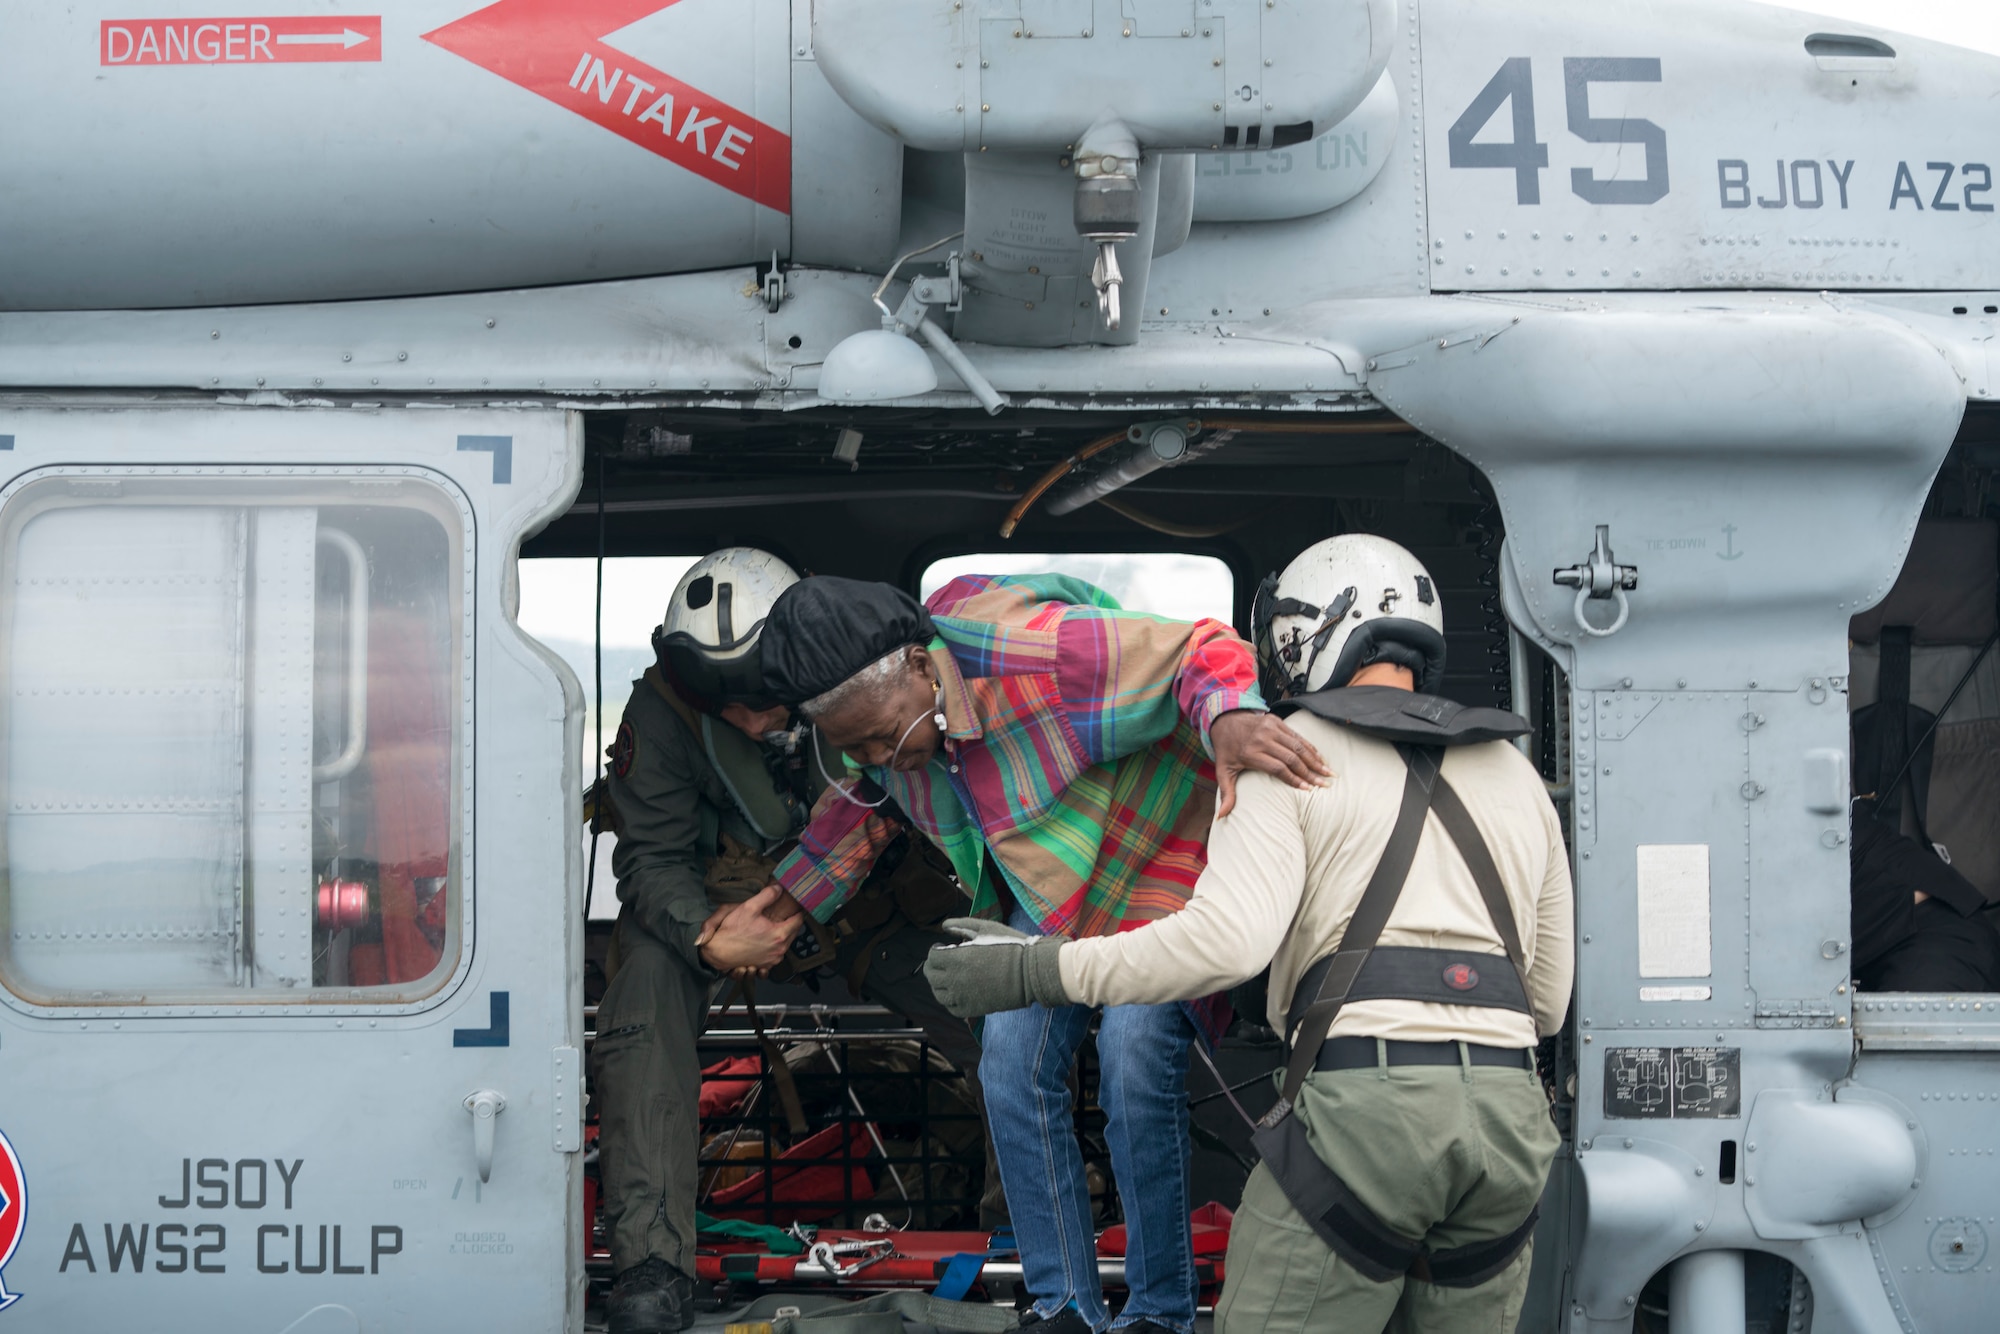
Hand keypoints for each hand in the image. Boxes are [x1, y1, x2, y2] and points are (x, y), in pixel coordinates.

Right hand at [697, 885, 805, 973]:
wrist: (717, 952)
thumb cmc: (731, 931)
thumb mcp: (749, 907)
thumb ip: (767, 895)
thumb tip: (779, 888)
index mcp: (779, 935)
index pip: (799, 920)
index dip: (798, 911)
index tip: (796, 906)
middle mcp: (780, 950)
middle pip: (794, 932)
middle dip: (791, 923)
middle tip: (784, 914)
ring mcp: (773, 960)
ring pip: (786, 944)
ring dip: (783, 935)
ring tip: (773, 926)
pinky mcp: (766, 966)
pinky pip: (777, 954)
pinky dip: (775, 946)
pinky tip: (766, 939)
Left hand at [921, 917, 1070, 1017]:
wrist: (1031, 972)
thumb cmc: (1010, 945)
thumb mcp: (986, 928)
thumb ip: (962, 925)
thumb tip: (944, 926)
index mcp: (957, 958)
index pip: (932, 957)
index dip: (935, 950)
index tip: (942, 947)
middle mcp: (955, 979)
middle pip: (931, 976)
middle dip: (934, 966)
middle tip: (942, 961)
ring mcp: (963, 997)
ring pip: (939, 994)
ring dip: (939, 984)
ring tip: (949, 976)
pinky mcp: (972, 1009)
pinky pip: (952, 1008)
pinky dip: (950, 1001)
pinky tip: (958, 991)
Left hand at [1209, 709, 1330, 815]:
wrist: (1225, 720)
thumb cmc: (1227, 750)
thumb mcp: (1223, 771)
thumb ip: (1226, 793)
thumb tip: (1221, 817)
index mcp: (1250, 753)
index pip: (1277, 768)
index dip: (1294, 779)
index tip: (1308, 789)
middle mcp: (1262, 739)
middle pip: (1291, 758)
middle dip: (1310, 773)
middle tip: (1324, 784)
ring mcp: (1270, 728)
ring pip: (1297, 746)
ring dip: (1315, 760)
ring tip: (1328, 772)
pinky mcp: (1276, 721)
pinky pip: (1296, 736)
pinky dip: (1310, 747)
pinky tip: (1319, 758)